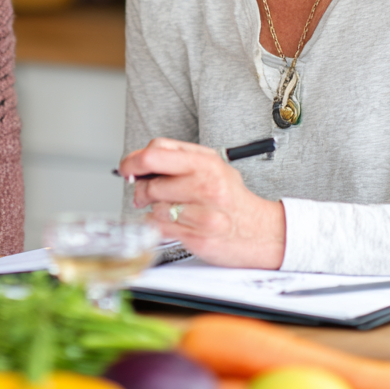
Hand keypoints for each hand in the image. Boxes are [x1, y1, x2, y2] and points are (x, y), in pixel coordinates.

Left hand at [122, 138, 285, 268]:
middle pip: (151, 182)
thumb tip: (139, 162)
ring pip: (155, 207)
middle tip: (144, 193)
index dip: (134, 160)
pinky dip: (160, 226)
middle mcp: (206, 185)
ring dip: (155, 210)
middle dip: (141, 189)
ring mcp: (204, 213)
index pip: (156, 152)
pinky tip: (175, 223)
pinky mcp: (199, 236)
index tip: (128, 168)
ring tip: (170, 209)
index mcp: (206, 163)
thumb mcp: (211, 167)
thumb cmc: (231, 199)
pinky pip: (162, 228)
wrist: (261, 232)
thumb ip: (177, 159)